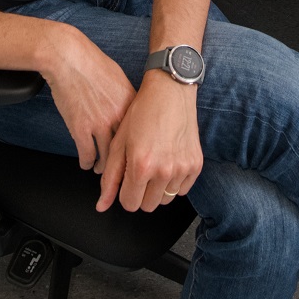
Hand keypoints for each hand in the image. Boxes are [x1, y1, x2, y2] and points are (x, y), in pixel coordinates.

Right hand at [38, 23, 136, 174]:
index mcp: (131, 104)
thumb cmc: (91, 63)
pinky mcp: (80, 129)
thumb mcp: (119, 78)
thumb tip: (129, 112)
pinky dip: (86, 162)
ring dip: (103, 167)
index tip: (136, 157)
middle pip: (126, 151)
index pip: (141, 135)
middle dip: (123, 165)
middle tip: (121, 171)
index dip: (138, 149)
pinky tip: (86, 162)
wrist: (69, 57)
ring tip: (101, 169)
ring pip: (106, 158)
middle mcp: (119, 116)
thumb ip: (126, 98)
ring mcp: (100, 124)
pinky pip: (87, 155)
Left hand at [97, 72, 203, 212]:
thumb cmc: (142, 112)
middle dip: (140, 193)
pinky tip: (169, 161)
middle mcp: (164, 171)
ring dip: (158, 188)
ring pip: (166, 200)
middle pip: (148, 206)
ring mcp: (183, 168)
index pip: (129, 204)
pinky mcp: (196, 165)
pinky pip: (183, 190)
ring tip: (155, 164)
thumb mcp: (118, 143)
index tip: (127, 180)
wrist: (170, 91)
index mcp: (141, 166)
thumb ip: (109, 178)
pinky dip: (175, 182)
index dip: (124, 193)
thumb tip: (102, 206)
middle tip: (140, 171)